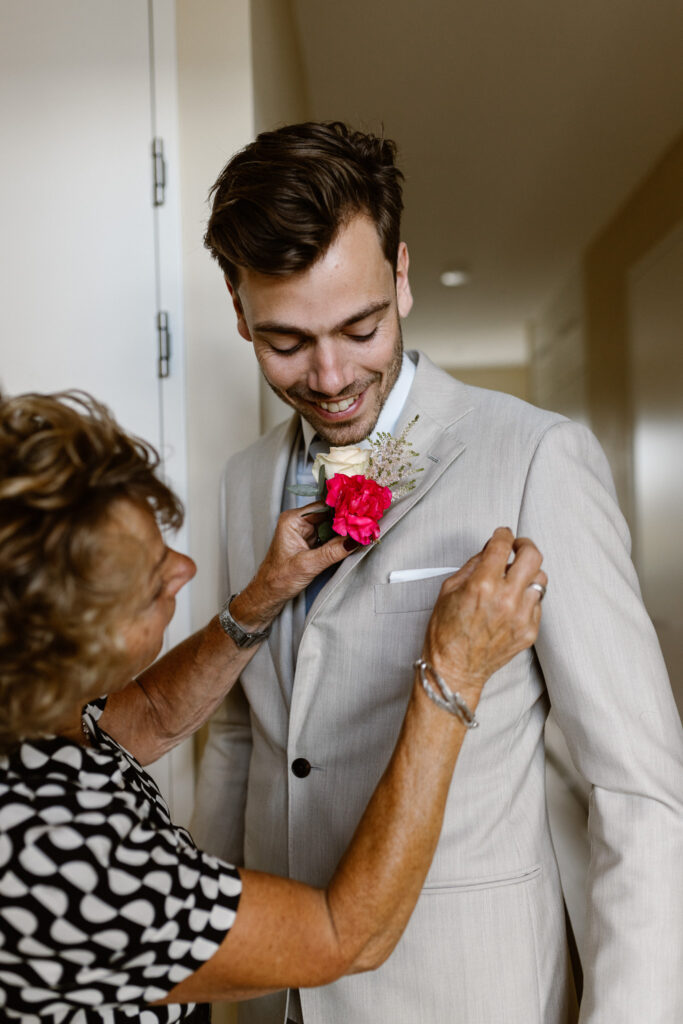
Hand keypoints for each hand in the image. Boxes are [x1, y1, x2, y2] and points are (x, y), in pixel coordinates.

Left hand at [230, 503, 356, 630]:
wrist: (268, 595)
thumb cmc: (278, 580)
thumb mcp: (308, 565)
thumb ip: (332, 552)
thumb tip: (354, 540)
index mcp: (292, 520)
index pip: (323, 506)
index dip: (343, 509)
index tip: (362, 513)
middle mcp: (299, 522)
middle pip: (330, 514)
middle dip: (348, 519)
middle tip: (367, 523)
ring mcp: (306, 532)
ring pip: (332, 525)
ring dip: (346, 530)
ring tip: (364, 531)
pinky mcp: (312, 543)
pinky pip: (330, 536)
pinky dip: (342, 539)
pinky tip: (354, 540)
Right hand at [422, 527, 545, 708]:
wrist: (454, 669)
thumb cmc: (446, 633)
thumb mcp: (449, 589)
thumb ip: (473, 565)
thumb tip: (490, 550)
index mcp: (482, 586)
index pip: (503, 545)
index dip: (503, 534)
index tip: (503, 534)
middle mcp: (506, 599)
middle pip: (533, 556)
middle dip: (524, 545)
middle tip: (517, 548)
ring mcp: (522, 616)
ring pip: (541, 579)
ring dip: (527, 574)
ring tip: (514, 579)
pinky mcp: (530, 631)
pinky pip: (538, 603)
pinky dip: (527, 597)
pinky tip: (512, 603)